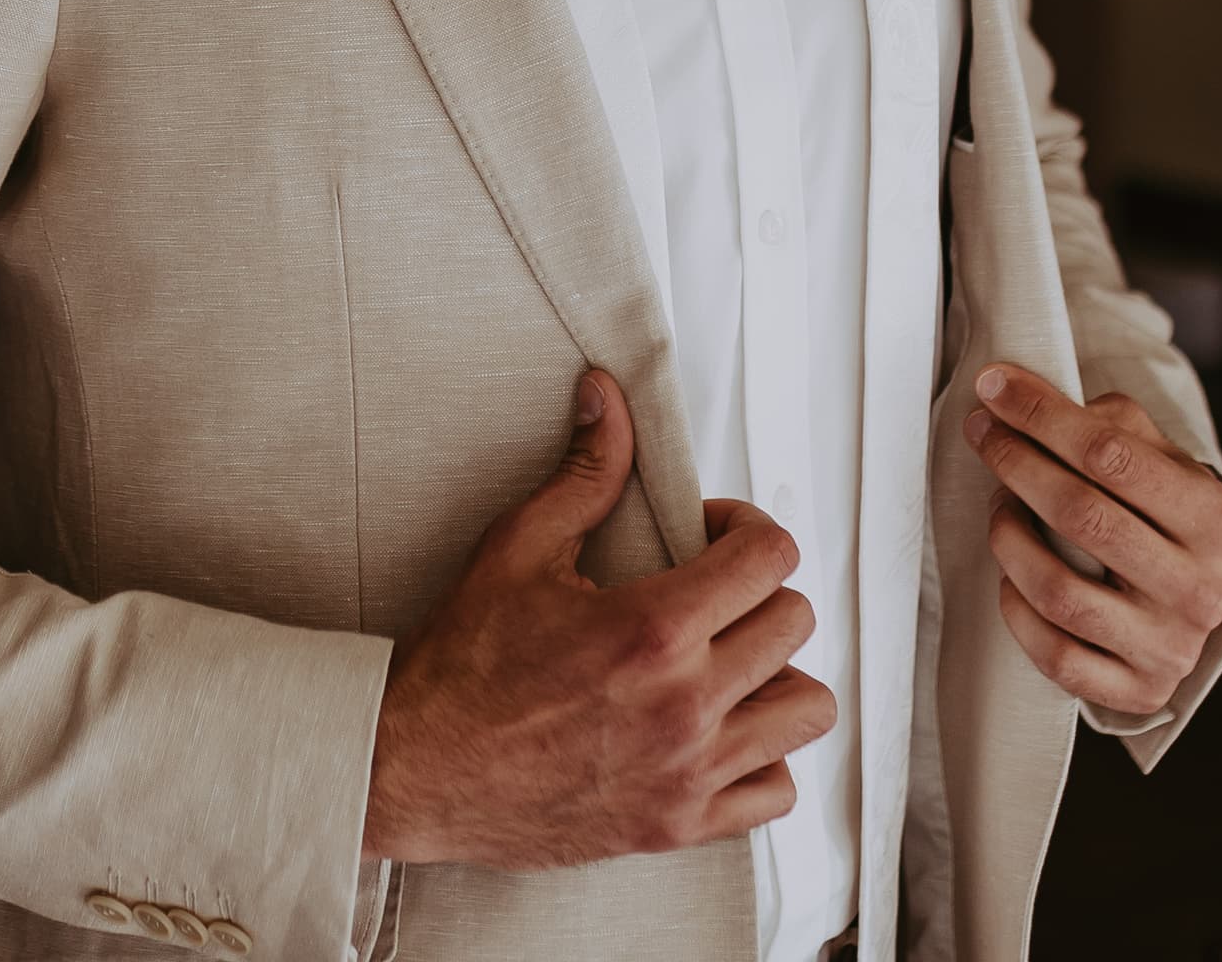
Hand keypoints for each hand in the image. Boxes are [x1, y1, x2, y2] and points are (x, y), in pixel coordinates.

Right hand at [361, 369, 838, 869]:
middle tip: (712, 592)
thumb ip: (584, 473)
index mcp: (651, 628)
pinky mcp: (678, 824)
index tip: (712, 535)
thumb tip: (607, 398)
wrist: (415, 768)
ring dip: (776, 674)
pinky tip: (720, 731)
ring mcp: (688, 771)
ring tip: (729, 661)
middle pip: (794, 622)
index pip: (771, 557)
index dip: (747, 528)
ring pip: (806, 708)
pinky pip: (776, 790)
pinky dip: (763, 757)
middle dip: (758, 591)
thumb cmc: (461, 664)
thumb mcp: (518, 549)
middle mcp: (684, 703)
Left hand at [962, 362, 1221, 721]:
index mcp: (1212, 518)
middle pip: (1081, 516)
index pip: (1111, 454)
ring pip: (1060, 591)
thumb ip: (1106, 422)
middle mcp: (1199, 588)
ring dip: (1009, 539)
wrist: (1194, 601)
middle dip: (1016, 464)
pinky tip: (1009, 579)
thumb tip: (1019, 396)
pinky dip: (1018, 612)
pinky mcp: (1139, 691)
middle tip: (982, 435)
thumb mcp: (1158, 459)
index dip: (1041, 416)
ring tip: (999, 509)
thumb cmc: (1162, 516)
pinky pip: (1056, 656)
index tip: (992, 388)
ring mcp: (1170, 646)